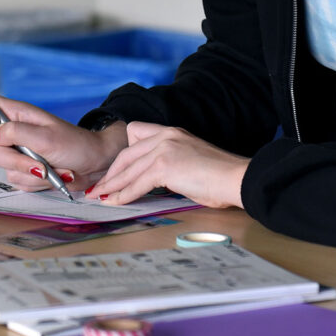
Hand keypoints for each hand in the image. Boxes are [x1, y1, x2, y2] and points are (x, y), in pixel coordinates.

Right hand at [0, 95, 128, 191]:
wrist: (94, 165)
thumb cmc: (75, 144)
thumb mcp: (47, 136)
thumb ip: (17, 132)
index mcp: (16, 114)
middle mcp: (12, 133)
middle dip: (15, 161)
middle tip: (38, 162)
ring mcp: (16, 154)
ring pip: (4, 170)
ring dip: (32, 173)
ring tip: (52, 167)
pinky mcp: (23, 171)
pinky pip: (17, 182)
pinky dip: (37, 183)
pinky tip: (52, 175)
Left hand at [85, 122, 246, 208]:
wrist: (235, 178)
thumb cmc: (220, 177)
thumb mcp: (191, 162)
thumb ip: (171, 165)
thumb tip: (158, 181)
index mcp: (172, 132)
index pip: (136, 136)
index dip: (123, 156)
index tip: (114, 170)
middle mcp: (165, 136)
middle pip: (126, 154)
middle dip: (111, 173)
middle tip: (99, 187)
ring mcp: (163, 149)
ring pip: (128, 170)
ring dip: (111, 186)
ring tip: (99, 197)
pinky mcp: (163, 166)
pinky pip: (136, 183)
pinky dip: (124, 195)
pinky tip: (115, 202)